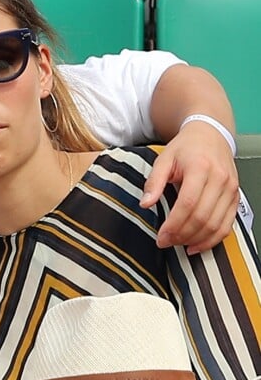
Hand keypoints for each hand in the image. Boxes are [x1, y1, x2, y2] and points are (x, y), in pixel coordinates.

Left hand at [140, 121, 238, 253]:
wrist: (210, 135)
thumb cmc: (186, 147)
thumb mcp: (164, 159)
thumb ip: (154, 181)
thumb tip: (145, 204)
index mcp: (200, 168)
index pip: (188, 204)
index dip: (174, 224)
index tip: (161, 236)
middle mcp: (219, 179)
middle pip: (202, 217)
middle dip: (182, 235)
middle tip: (166, 242)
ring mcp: (230, 189)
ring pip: (216, 225)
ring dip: (196, 239)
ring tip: (178, 244)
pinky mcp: (235, 197)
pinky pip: (227, 225)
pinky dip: (213, 239)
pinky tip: (197, 244)